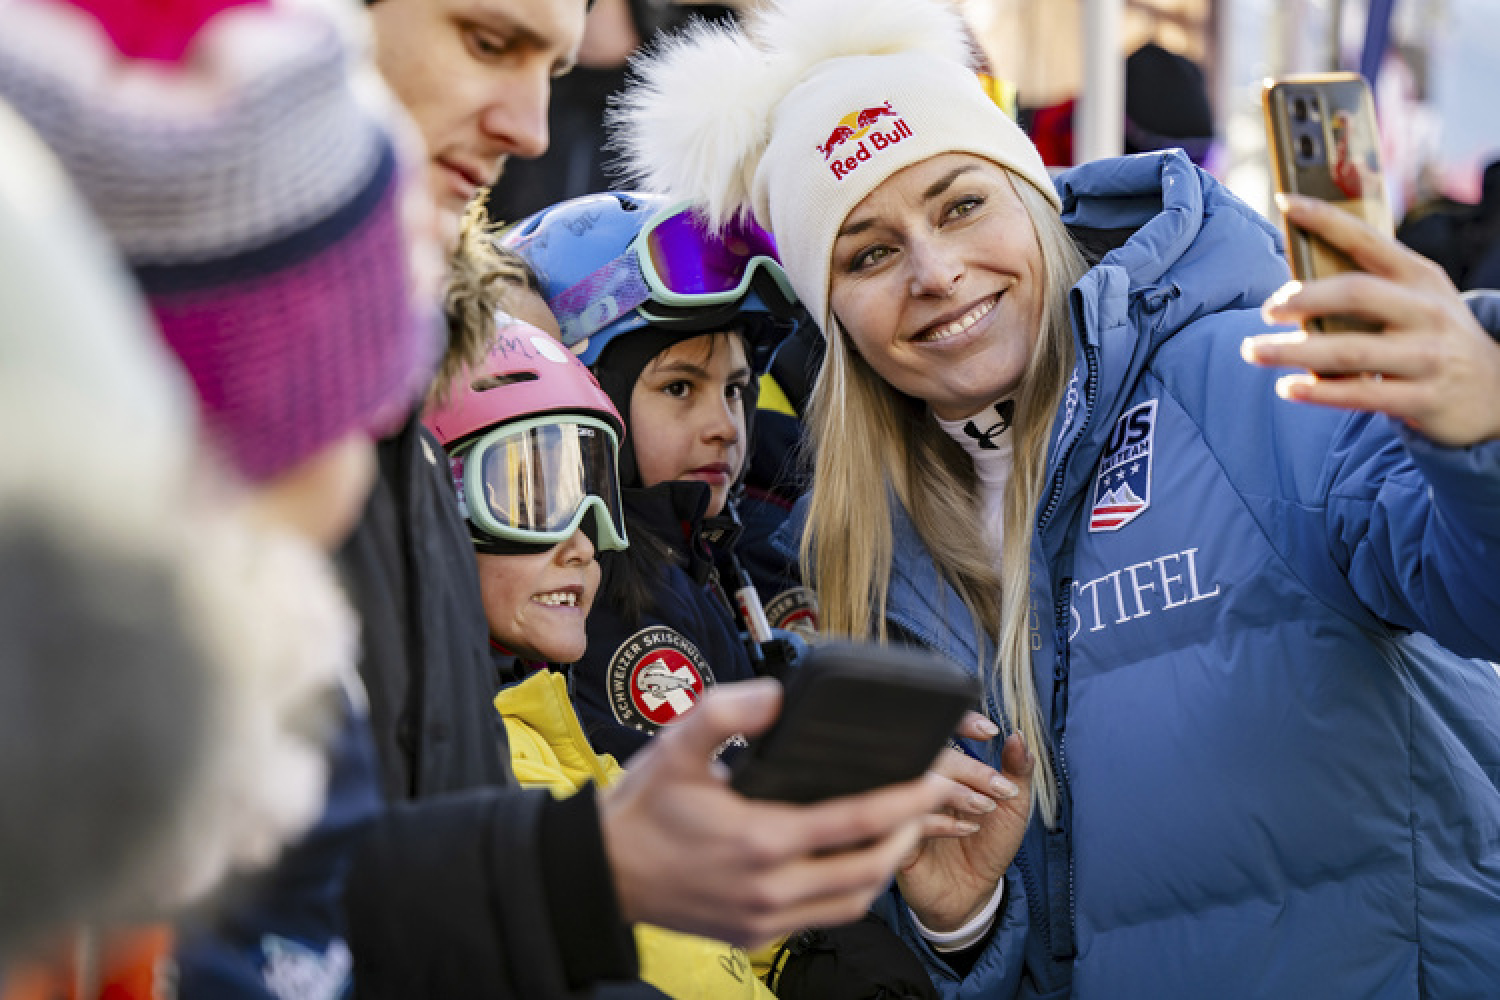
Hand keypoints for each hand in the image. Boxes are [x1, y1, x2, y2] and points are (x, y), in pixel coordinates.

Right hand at [597, 678, 947, 947]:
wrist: (600, 873)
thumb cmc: (640, 810)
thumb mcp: (675, 746)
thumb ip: (727, 711)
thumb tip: (778, 695)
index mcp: (759, 839)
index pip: (856, 822)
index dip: (906, 801)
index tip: (933, 779)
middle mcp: (769, 887)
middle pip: (869, 869)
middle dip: (908, 834)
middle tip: (925, 802)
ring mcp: (764, 917)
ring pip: (852, 901)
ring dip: (884, 867)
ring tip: (897, 829)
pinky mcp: (755, 934)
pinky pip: (823, 918)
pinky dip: (850, 891)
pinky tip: (850, 861)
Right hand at [896, 717, 1033, 932]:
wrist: (972, 893)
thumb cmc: (989, 845)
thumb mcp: (1013, 806)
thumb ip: (1017, 771)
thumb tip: (1019, 736)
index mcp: (944, 767)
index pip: (941, 730)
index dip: (961, 721)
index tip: (989, 732)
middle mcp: (920, 782)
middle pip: (930, 755)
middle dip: (969, 768)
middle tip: (1000, 789)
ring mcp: (905, 808)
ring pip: (917, 783)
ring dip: (955, 791)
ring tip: (986, 808)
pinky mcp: (896, 838)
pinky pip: (909, 821)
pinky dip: (941, 822)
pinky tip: (967, 829)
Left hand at [1241, 193, 1499, 446]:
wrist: (1496, 392)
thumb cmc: (1434, 338)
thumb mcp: (1417, 301)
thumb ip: (1370, 287)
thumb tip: (1296, 283)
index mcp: (1420, 276)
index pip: (1368, 238)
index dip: (1325, 218)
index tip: (1285, 200)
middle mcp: (1426, 311)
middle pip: (1355, 293)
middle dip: (1303, 298)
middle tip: (1265, 309)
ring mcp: (1427, 356)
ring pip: (1350, 350)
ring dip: (1294, 351)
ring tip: (1253, 351)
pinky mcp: (1423, 398)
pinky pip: (1362, 393)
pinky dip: (1319, 391)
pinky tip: (1287, 388)